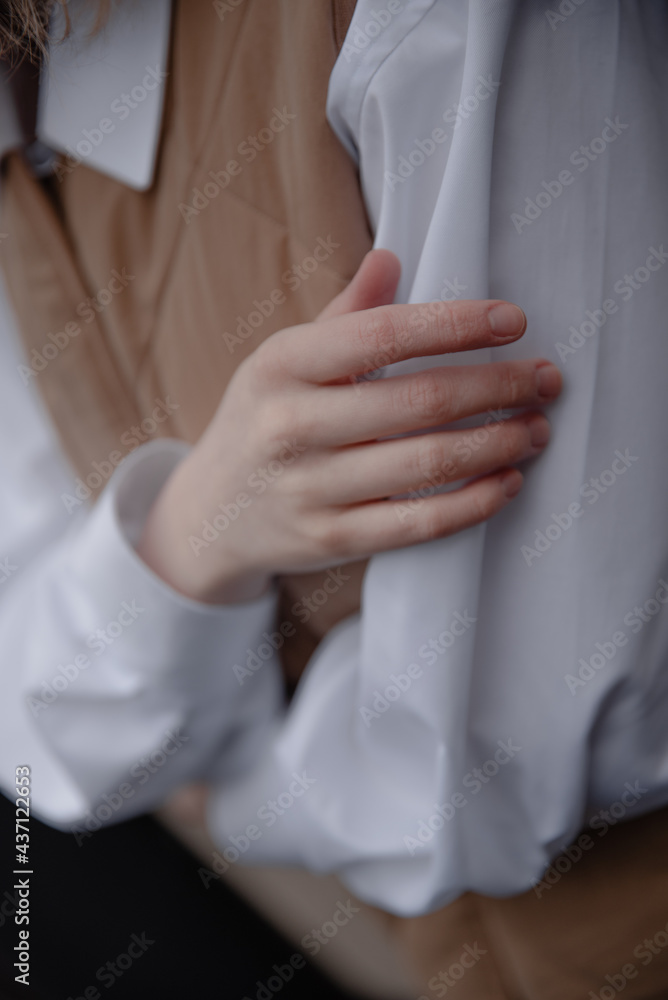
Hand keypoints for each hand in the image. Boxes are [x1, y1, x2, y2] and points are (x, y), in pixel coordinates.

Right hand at [137, 250, 561, 603]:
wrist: (210, 513)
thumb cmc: (261, 421)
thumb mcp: (282, 361)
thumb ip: (342, 316)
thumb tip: (390, 258)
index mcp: (282, 365)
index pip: (384, 335)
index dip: (457, 325)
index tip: (513, 321)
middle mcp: (292, 425)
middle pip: (420, 401)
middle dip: (499, 386)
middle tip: (545, 379)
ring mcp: (311, 488)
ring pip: (428, 463)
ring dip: (498, 442)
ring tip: (537, 427)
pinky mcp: (332, 539)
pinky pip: (419, 523)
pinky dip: (475, 502)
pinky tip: (507, 479)